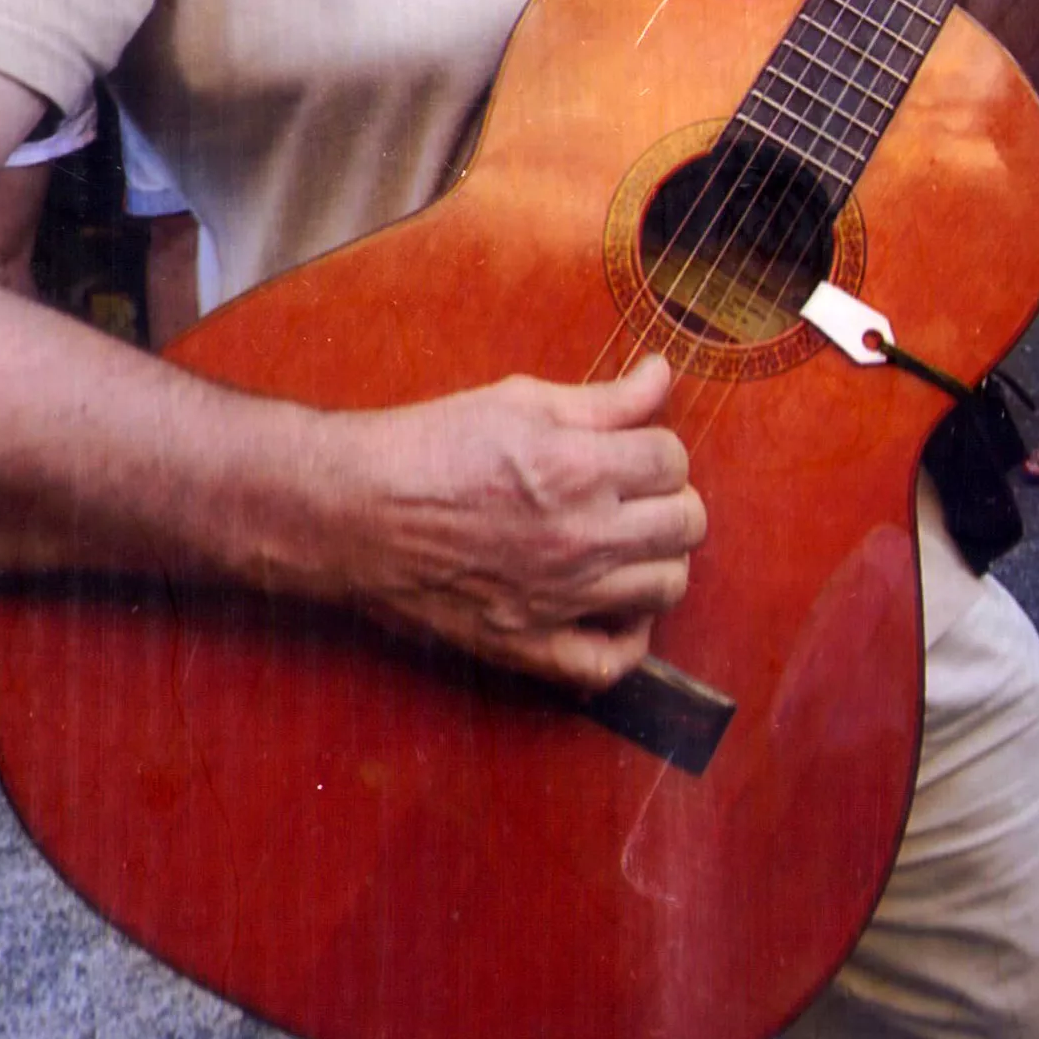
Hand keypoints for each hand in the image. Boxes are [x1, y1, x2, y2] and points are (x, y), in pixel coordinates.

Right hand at [332, 356, 705, 690]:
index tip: (634, 452)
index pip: (673, 460)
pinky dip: (631, 642)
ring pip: (667, 587)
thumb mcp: (519, 402)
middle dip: (672, 501)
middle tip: (640, 495)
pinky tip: (620, 610)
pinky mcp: (527, 644)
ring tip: (632, 544)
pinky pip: (610, 664)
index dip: (659, 450)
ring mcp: (558, 598)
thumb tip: (663, 374)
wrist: (353, 511)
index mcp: (579, 469)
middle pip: (686, 524)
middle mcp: (580, 538)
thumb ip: (603, 399)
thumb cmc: (430, 446)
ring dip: (661, 561)